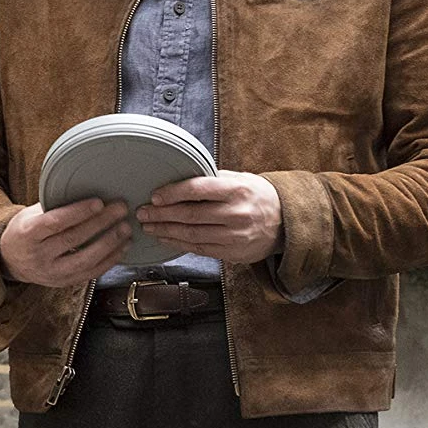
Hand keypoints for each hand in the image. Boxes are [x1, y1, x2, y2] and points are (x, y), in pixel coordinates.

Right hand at [0, 198, 131, 286]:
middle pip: (74, 239)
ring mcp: (51, 272)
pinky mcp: (63, 283)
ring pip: (85, 259)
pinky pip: (90, 273)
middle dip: (101, 223)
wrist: (10, 261)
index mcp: (27, 234)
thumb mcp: (30, 215)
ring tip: (125, 229)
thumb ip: (53, 207)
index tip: (99, 202)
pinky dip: (109, 260)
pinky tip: (121, 248)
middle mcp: (38, 256)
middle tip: (120, 209)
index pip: (55, 222)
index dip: (78, 212)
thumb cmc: (24, 231)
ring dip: (110, 244)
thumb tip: (86, 190)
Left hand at [136, 171, 283, 263]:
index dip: (173, 193)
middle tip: (142, 212)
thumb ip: (213, 178)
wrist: (286, 222)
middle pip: (190, 215)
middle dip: (161, 215)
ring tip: (148, 226)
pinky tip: (165, 238)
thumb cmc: (257, 195)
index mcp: (237, 190)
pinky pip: (200, 249)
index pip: (198, 190)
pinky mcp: (233, 252)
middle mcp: (236, 213)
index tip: (154, 196)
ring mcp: (235, 236)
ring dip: (165, 231)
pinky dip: (179, 244)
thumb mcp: (240, 179)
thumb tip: (180, 174)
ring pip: (192, 235)